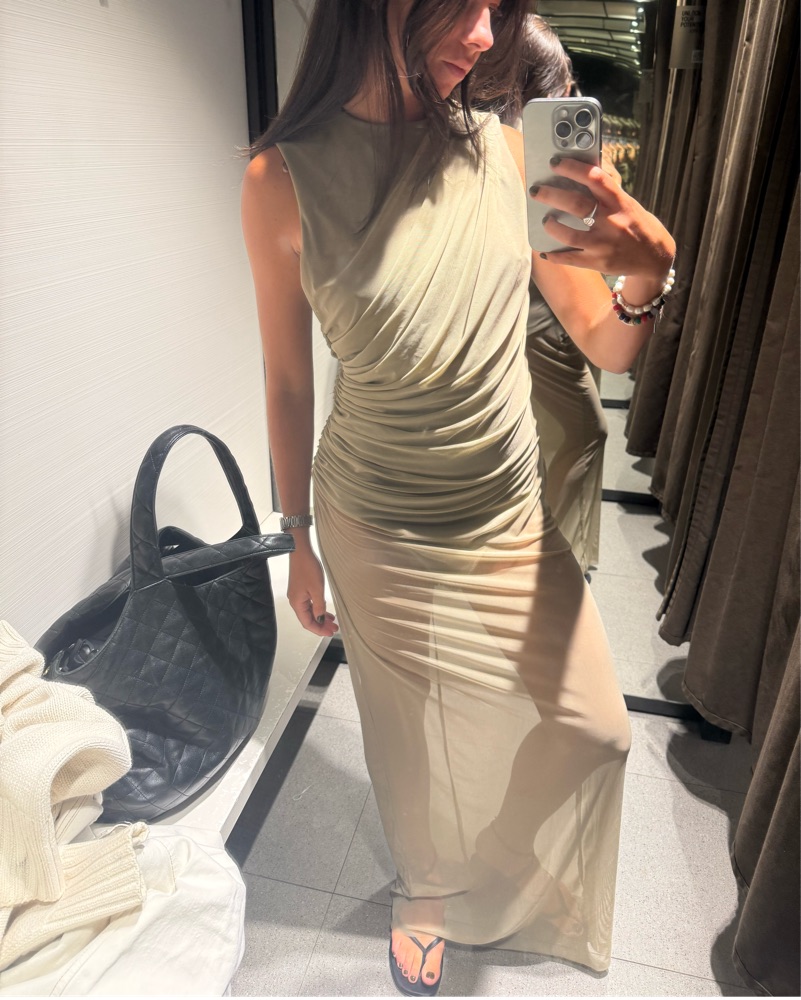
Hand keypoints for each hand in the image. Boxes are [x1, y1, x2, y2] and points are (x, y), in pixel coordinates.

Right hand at [287, 542, 338, 637]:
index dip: (318, 630)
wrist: (300, 551)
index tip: (330, 633)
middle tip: (334, 628)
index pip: (307, 623)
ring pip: (309, 612)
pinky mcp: (300, 590)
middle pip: (308, 619)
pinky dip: (317, 609)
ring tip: (332, 621)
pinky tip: (325, 610)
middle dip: (321, 625)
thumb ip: (319, 606)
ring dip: (320, 617)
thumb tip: (320, 619)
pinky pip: (309, 604)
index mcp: (297, 603)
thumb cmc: (308, 568)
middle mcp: (295, 601)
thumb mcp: (317, 589)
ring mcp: (297, 595)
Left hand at [530, 156, 674, 278]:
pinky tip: (545, 250)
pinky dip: (555, 255)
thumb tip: (583, 171)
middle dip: (552, 195)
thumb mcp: (627, 203)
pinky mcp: (598, 263)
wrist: (655, 257)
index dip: (573, 168)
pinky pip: (570, 259)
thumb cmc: (636, 224)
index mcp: (620, 202)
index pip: (596, 178)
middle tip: (536, 190)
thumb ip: (607, 191)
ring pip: (570, 234)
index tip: (555, 162)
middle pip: (577, 205)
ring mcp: (604, 245)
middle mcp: (612, 222)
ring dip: (551, 226)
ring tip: (545, 220)